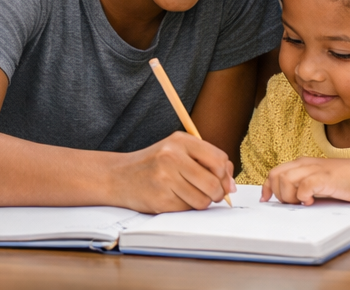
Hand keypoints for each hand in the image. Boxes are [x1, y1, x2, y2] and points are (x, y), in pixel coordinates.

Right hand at [106, 132, 236, 212]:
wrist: (119, 176)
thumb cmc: (153, 165)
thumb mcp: (177, 151)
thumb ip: (206, 162)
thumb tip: (231, 186)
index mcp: (180, 141)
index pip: (220, 159)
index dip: (225, 175)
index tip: (221, 181)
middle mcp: (172, 156)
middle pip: (214, 183)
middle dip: (217, 193)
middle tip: (209, 193)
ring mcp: (165, 177)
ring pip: (203, 200)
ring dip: (200, 202)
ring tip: (187, 194)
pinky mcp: (161, 198)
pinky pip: (188, 209)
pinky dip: (185, 208)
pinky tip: (173, 198)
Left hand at [262, 156, 349, 205]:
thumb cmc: (344, 179)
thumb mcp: (318, 180)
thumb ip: (304, 185)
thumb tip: (290, 199)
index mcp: (301, 164)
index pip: (274, 173)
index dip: (267, 187)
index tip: (266, 200)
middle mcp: (304, 164)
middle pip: (276, 176)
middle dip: (278, 193)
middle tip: (291, 203)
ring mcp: (314, 169)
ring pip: (285, 180)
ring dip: (289, 195)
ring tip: (302, 202)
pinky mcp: (324, 178)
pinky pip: (303, 186)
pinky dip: (303, 196)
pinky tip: (311, 201)